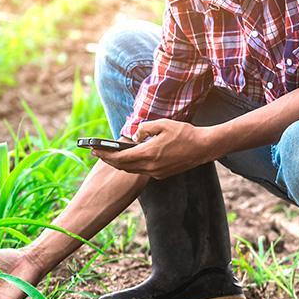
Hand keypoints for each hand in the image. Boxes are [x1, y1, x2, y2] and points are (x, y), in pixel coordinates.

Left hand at [92, 120, 216, 179]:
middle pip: (123, 166)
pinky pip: (142, 171)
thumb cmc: (184, 133)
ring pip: (132, 170)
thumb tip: (134, 135)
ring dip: (120, 164)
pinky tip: (129, 157)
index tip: (94, 150)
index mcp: (149, 154)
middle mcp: (151, 167)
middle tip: (97, 153)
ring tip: (109, 155)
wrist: (204, 148)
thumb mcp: (163, 124)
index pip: (121, 157)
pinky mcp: (162, 174)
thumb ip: (144, 129)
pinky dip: (132, 165)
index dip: (106, 154)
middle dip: (109, 160)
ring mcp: (157, 172)